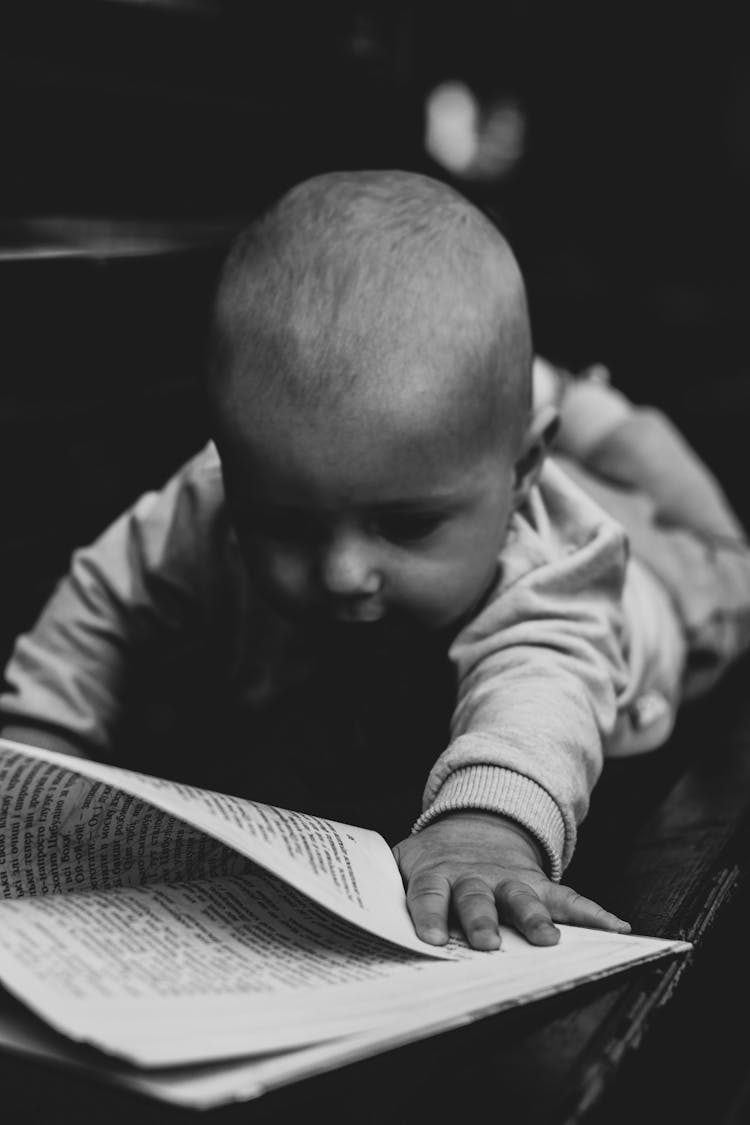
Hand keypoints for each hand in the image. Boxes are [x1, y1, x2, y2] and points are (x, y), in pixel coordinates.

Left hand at [392, 810, 629, 950]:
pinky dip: (592, 912)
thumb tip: (349, 919)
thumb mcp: (400, 867)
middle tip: (486, 943)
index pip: (426, 892)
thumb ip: (384, 890)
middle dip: (481, 919)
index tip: (426, 937)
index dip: (426, 913)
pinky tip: (616, 927)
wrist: (471, 825)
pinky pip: (567, 896)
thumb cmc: (430, 861)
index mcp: (434, 872)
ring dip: (536, 917)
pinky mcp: (537, 881)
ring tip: (549, 940)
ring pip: (523, 896)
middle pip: (476, 896)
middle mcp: (473, 875)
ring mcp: (508, 878)